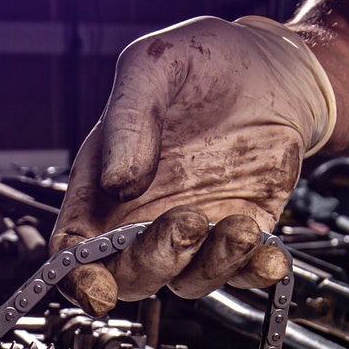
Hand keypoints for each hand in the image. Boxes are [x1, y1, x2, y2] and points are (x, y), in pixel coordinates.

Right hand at [52, 16, 337, 314]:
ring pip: (188, 280)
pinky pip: (243, 270)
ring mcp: (194, 227)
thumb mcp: (152, 66)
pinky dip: (256, 271)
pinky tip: (269, 255)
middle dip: (153, 262)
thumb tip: (116, 180)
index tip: (97, 286)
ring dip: (211, 265)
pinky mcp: (240, 230)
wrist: (273, 66)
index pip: (75, 246)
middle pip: (131, 274)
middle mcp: (144, 214)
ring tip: (237, 226)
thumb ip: (128, 119)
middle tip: (185, 220)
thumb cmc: (203, 62)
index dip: (78, 276)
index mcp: (103, 181)